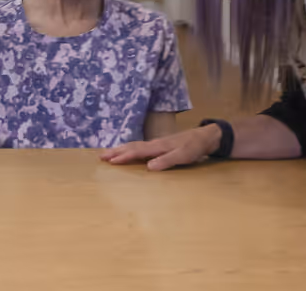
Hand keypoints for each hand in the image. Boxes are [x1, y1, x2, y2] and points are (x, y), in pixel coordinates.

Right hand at [99, 126, 219, 170]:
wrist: (204, 137)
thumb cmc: (194, 147)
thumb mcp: (183, 156)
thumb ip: (166, 161)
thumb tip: (148, 167)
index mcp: (157, 147)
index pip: (136, 151)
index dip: (123, 156)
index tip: (110, 161)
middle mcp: (154, 144)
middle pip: (131, 147)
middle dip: (116, 152)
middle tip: (101, 157)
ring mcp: (156, 144)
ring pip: (134, 146)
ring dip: (120, 150)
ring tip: (108, 154)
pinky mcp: (159, 146)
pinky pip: (139, 147)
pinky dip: (129, 149)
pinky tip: (128, 152)